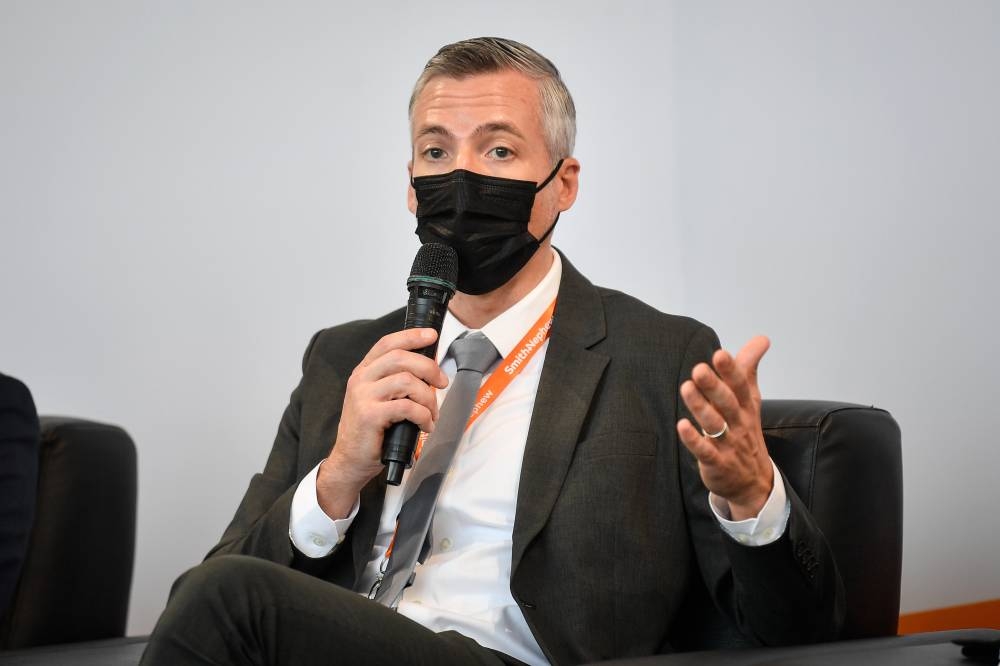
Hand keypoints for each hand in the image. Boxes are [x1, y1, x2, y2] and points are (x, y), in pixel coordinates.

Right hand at [317, 328, 447, 518]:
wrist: (350, 461)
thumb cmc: (370, 431)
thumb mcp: (380, 399)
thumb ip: (396, 382)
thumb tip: (430, 370)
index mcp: (363, 372)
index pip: (387, 343)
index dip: (411, 336)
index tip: (432, 335)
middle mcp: (361, 380)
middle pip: (400, 358)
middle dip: (428, 367)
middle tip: (442, 382)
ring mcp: (363, 397)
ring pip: (407, 381)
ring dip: (428, 397)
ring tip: (432, 412)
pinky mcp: (370, 416)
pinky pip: (407, 407)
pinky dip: (423, 416)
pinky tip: (426, 426)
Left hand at [677, 336, 773, 520]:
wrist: (753, 481)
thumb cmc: (746, 431)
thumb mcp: (750, 400)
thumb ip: (749, 368)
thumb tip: (762, 338)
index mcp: (746, 407)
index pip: (741, 386)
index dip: (731, 371)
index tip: (720, 354)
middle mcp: (738, 424)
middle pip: (727, 403)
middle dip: (714, 386)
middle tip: (699, 368)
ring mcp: (728, 444)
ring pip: (714, 424)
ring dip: (700, 407)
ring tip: (686, 388)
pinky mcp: (716, 463)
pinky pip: (705, 451)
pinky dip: (694, 439)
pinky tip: (681, 426)